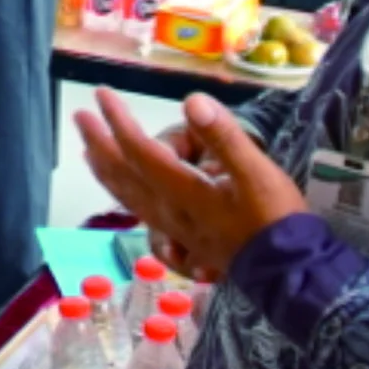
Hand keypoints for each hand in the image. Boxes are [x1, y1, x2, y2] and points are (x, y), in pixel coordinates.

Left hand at [78, 90, 306, 278]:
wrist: (289, 273)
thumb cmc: (275, 220)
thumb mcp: (257, 173)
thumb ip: (224, 137)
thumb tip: (190, 101)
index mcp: (183, 193)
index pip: (139, 152)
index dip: (118, 122)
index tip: (102, 95)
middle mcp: (169, 212)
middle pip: (123, 174)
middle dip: (99, 142)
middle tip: (79, 115)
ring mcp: (173, 227)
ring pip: (127, 195)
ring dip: (104, 168)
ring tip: (86, 149)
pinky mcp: (182, 238)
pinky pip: (139, 209)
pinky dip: (122, 191)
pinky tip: (122, 186)